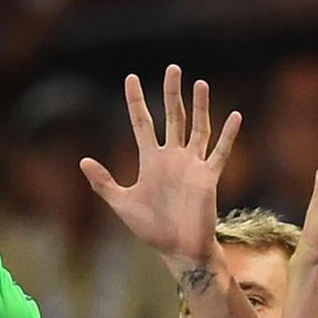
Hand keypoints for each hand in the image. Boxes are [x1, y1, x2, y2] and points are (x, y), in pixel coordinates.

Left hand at [82, 69, 240, 274]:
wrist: (178, 249)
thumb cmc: (151, 229)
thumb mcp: (121, 203)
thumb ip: (103, 182)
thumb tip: (82, 160)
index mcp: (150, 160)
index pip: (142, 122)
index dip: (135, 100)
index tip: (131, 77)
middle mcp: (172, 157)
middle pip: (172, 116)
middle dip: (172, 93)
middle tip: (172, 68)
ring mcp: (192, 165)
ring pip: (197, 128)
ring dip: (199, 107)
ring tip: (200, 83)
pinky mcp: (208, 177)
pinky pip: (219, 152)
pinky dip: (227, 135)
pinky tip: (234, 116)